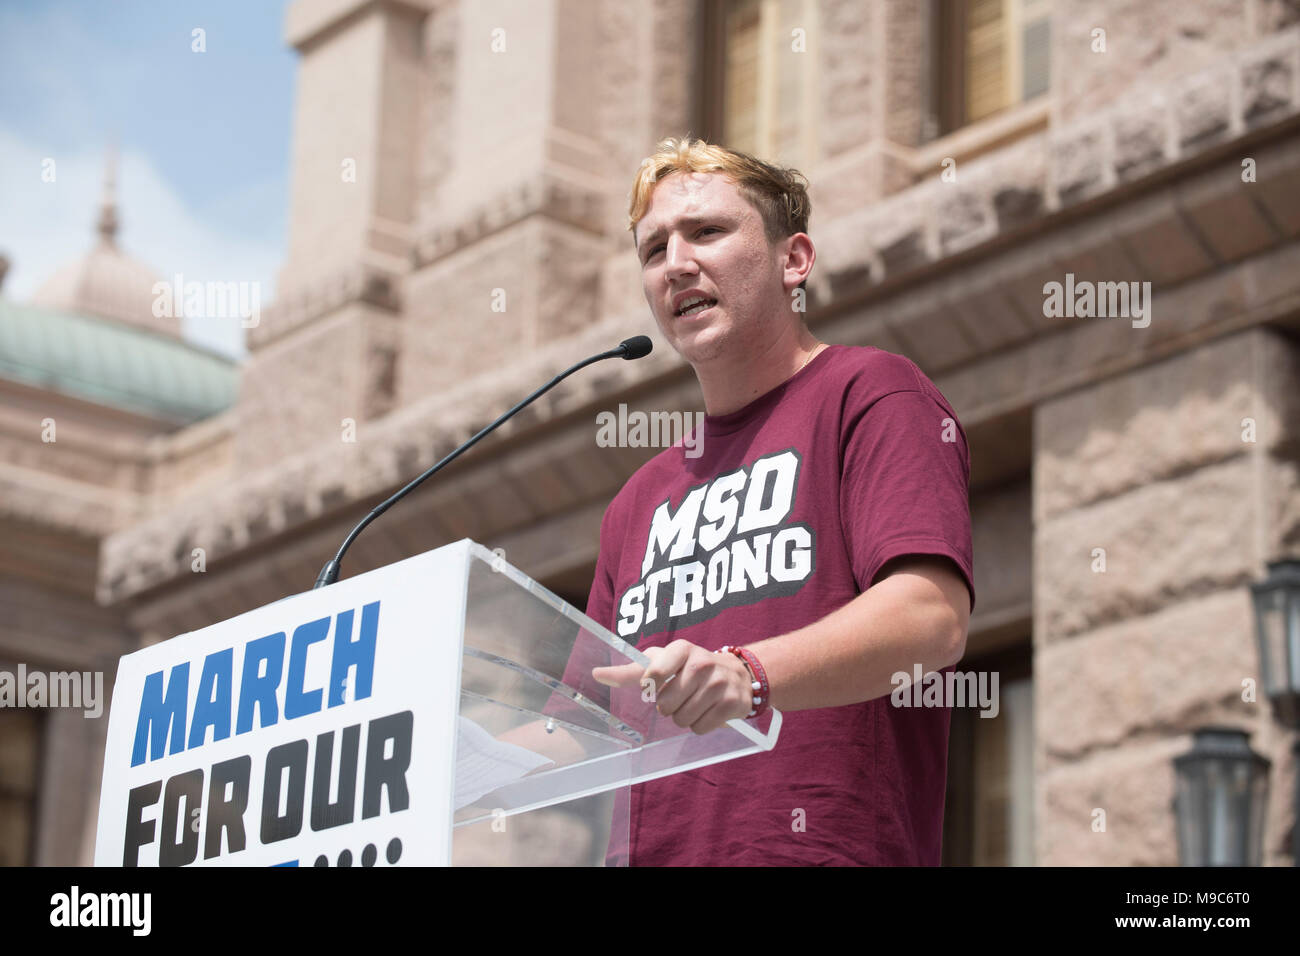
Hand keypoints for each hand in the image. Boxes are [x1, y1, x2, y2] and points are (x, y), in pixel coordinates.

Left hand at [591, 640, 753, 734]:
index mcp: (682, 649)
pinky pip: (700, 728)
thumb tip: (596, 674)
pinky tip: (707, 711)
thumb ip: (631, 670)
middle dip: (668, 706)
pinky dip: (699, 725)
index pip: (653, 672)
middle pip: (665, 704)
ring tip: (694, 702)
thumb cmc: (689, 668)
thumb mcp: (663, 661)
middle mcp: (702, 663)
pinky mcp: (732, 703)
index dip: (649, 686)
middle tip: (680, 695)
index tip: (652, 686)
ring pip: (683, 719)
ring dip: (683, 717)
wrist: (737, 673)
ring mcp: (719, 683)